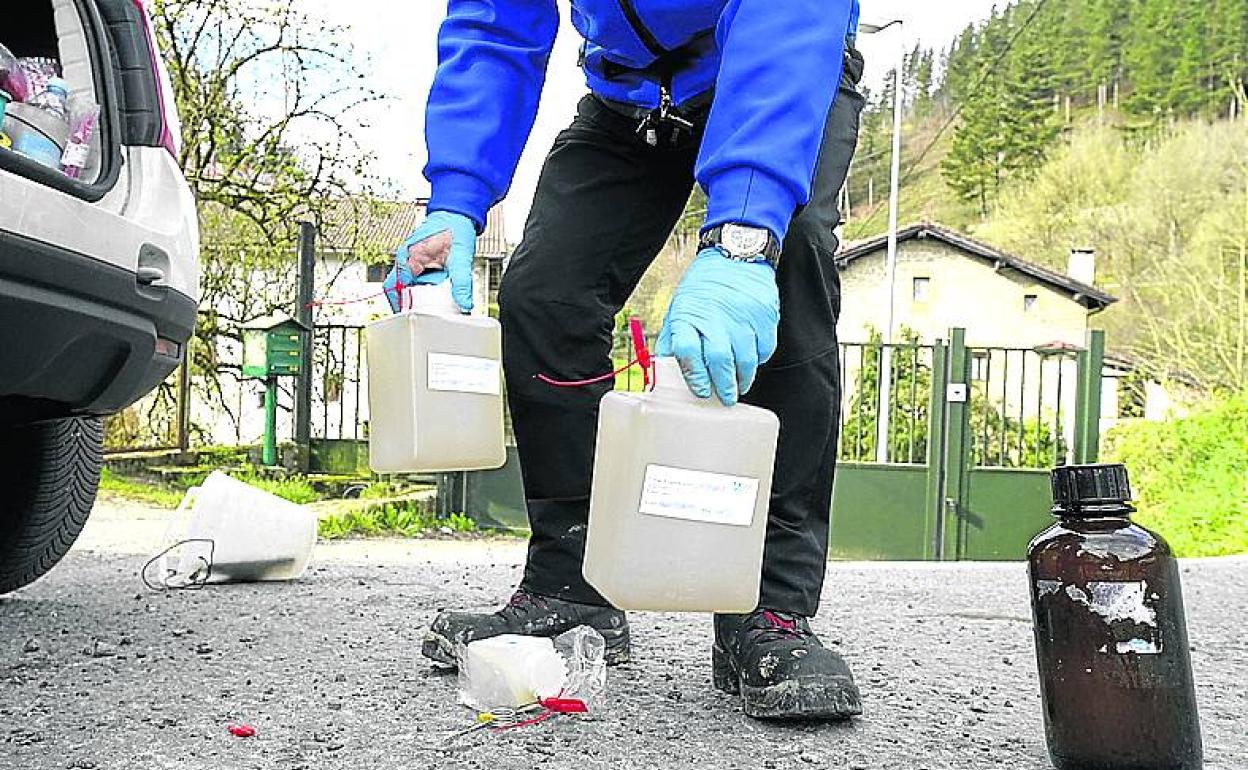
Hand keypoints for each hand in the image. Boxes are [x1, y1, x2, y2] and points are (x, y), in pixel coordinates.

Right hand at [382, 211, 476, 312]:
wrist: (459, 212)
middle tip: (427, 314)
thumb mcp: (460, 257)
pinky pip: (417, 280)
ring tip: (436, 304)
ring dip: (420, 297)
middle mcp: (406, 260)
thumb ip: (462, 281)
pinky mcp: (420, 262)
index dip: (400, 306)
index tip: (413, 319)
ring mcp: (411, 261)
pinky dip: (426, 289)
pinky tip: (440, 291)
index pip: (393, 290)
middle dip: (412, 304)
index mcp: (408, 258)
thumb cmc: (455, 228)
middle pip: (399, 291)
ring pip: (408, 286)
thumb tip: (464, 303)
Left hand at [656, 247, 779, 405]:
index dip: (695, 376)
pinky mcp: (765, 315)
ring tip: (739, 384)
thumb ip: (673, 339)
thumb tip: (664, 370)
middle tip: (725, 398)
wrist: (735, 255)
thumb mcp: (679, 307)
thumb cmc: (704, 286)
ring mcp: (743, 316)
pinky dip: (758, 359)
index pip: (687, 352)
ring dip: (743, 378)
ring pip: (746, 360)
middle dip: (723, 386)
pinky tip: (751, 360)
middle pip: (719, 361)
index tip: (701, 390)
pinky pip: (765, 348)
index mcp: (688, 315)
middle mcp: (716, 316)